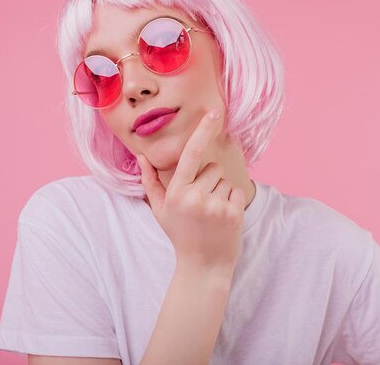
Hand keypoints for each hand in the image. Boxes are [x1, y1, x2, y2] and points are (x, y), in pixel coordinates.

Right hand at [137, 108, 245, 272]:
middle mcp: (195, 197)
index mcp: (176, 192)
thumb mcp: (160, 210)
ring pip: (225, 180)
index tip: (213, 112)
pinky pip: (238, 191)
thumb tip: (141, 157)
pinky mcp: (234, 214)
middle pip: (213, 167)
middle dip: (210, 180)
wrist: (203, 267)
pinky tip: (223, 218)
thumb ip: (150, 182)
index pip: (191, 154)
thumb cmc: (180, 235)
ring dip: (221, 191)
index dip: (202, 131)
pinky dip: (233, 201)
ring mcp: (215, 206)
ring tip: (211, 213)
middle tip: (202, 203)